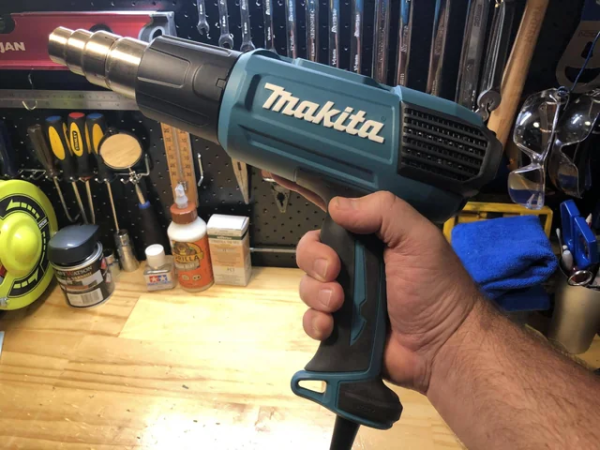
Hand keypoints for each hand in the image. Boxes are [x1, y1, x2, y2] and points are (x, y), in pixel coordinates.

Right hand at [295, 191, 481, 393]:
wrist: (443, 347)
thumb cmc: (435, 288)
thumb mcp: (419, 239)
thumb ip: (384, 211)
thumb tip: (335, 206)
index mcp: (371, 240)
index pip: (333, 223)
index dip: (318, 223)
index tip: (317, 230)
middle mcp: (354, 265)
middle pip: (311, 253)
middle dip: (315, 261)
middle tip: (333, 273)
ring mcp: (344, 298)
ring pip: (308, 286)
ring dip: (316, 294)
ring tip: (338, 304)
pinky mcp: (340, 328)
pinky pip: (310, 320)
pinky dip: (314, 322)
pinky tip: (330, 326)